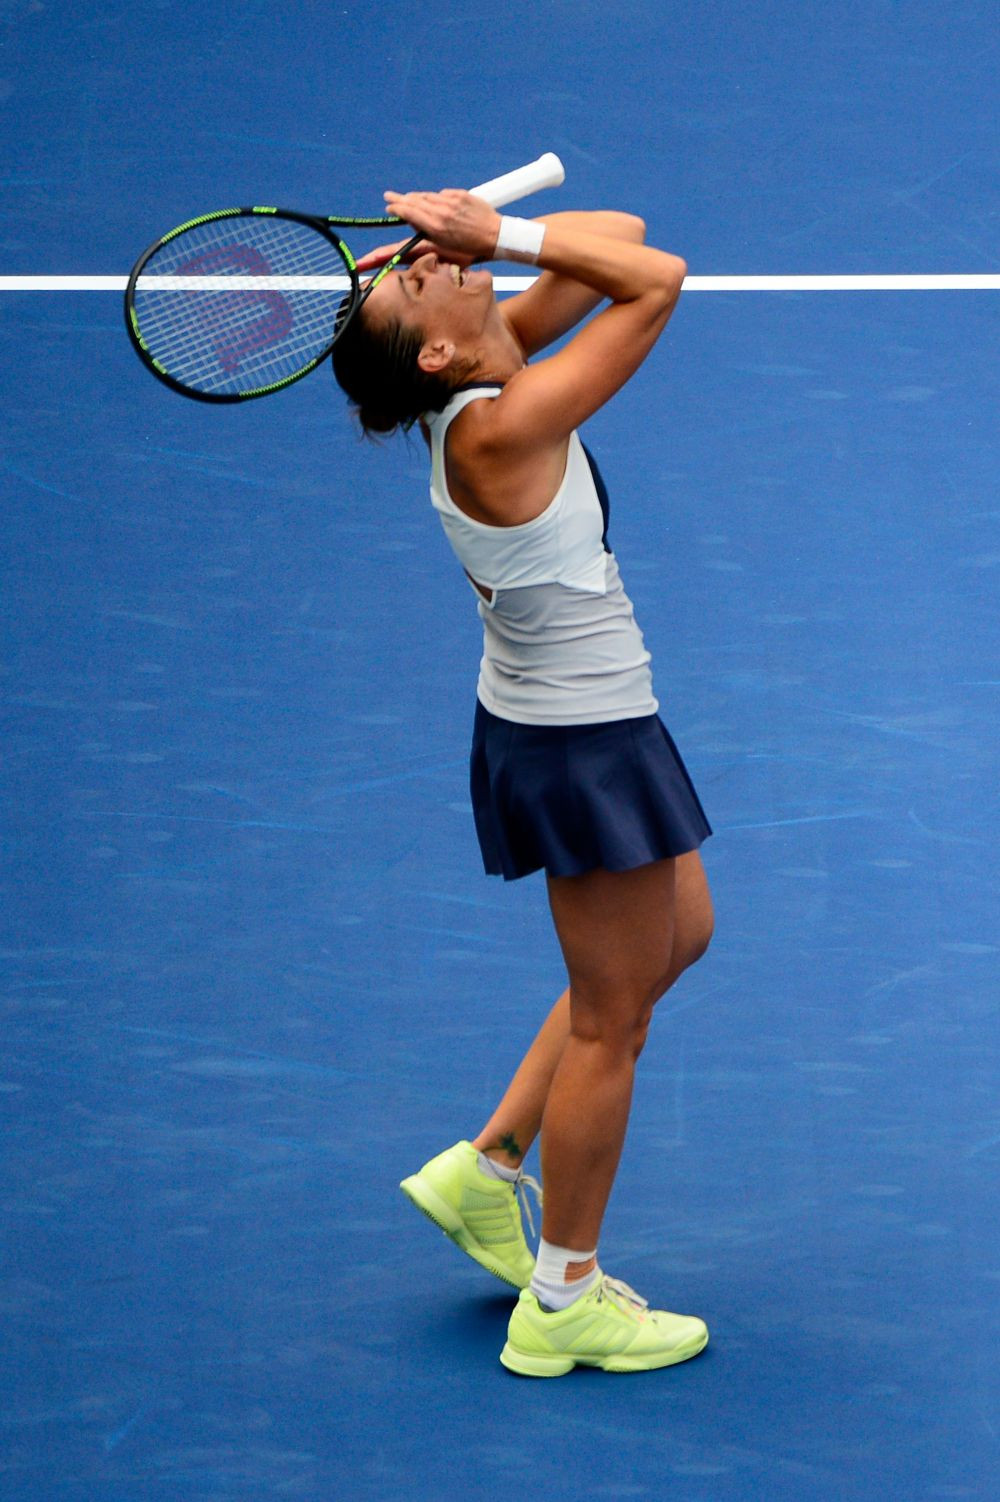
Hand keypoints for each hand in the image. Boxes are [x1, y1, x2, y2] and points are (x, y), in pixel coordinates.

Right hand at [381, 188, 500, 262]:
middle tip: (388, 196)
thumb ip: (427, 233)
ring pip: (428, 196)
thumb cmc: (471, 248)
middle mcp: (441, 212)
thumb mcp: (445, 247)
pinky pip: (443, 194)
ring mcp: (451, 201)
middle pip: (415, 201)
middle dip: (400, 198)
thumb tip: (413, 221)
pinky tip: (434, 201)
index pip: (409, 212)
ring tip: (408, 197)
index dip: (397, 208)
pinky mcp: (461, 195)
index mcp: (436, 227)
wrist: (496, 236)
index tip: (389, 206)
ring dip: (416, 197)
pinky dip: (437, 198)